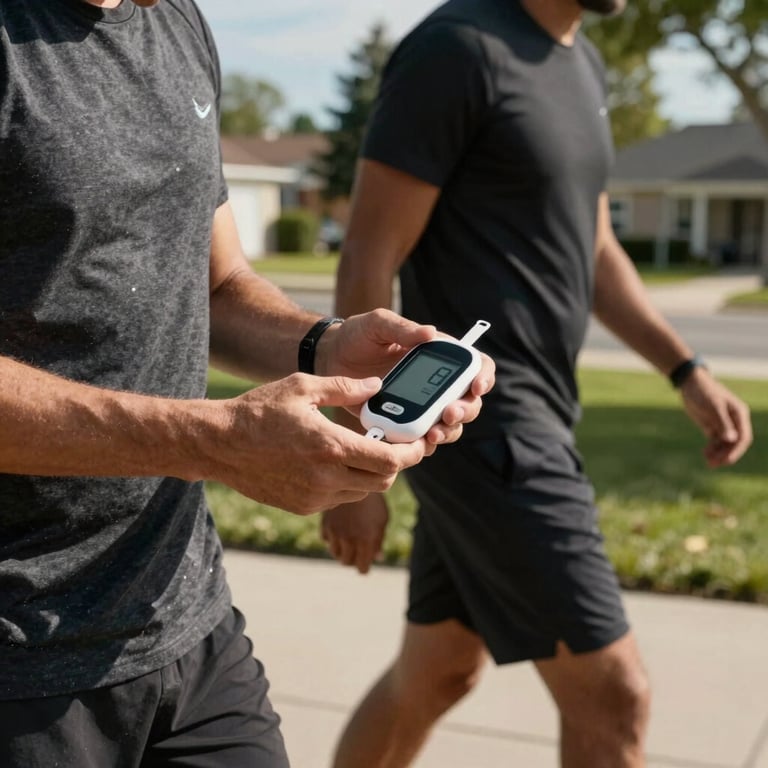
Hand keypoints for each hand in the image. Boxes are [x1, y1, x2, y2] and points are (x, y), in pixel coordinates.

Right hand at [206, 374, 430, 514]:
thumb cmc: (259, 410)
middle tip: (390, 443)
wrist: (218, 444)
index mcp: (331, 446)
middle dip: (393, 463)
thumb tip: (377, 388)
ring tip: (359, 450)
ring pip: (362, 492)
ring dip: (370, 474)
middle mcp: (326, 478)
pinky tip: (331, 462)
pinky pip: (339, 498)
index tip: (417, 442)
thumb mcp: (302, 387)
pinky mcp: (303, 507)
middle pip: (383, 481)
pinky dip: (346, 483)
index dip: (410, 453)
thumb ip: (344, 388)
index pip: (390, 461)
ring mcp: (314, 497)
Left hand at [319, 309, 495, 443]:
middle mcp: (437, 383)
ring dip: (447, 433)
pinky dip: (421, 445)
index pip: (476, 365)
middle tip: (448, 414)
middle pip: (469, 402)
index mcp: (439, 355)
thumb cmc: (357, 335)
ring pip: (449, 426)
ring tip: (431, 434)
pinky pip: (421, 440)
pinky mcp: (404, 423)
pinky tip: (411, 444)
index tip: (476, 387)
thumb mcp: (378, 323)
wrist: (329, 359)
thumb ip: (402, 328)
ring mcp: (422, 406)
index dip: (484, 377)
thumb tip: (430, 333)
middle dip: (464, 411)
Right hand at [322, 494, 389, 573]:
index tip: (365, 562)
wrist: (357, 478)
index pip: (362, 568)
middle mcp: (348, 539)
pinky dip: (332, 537)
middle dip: (353, 558)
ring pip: (335, 552)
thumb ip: (378, 541)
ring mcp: (335, 532)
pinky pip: (326, 539)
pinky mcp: (325, 523)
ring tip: (348, 539)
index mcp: (366, 541)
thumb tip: (378, 558)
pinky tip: (339, 528)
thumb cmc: (374, 501)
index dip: (364, 566)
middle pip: (346, 562)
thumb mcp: (382, 520)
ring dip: (341, 549)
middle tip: (358, 551)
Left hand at [680, 367, 751, 467]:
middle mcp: (734, 421)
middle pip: (735, 443)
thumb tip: (732, 439)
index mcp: (739, 414)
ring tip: (708, 462)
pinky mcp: (712, 426)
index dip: (736, 451)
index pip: (743, 437)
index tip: (726, 461)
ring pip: (725, 444)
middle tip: (714, 464)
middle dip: (726, 455)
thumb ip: (722, 423)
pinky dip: (712, 449)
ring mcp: (723, 424)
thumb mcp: (712, 406)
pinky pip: (715, 441)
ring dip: (718, 454)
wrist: (689, 383)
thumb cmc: (703, 392)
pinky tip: (705, 454)